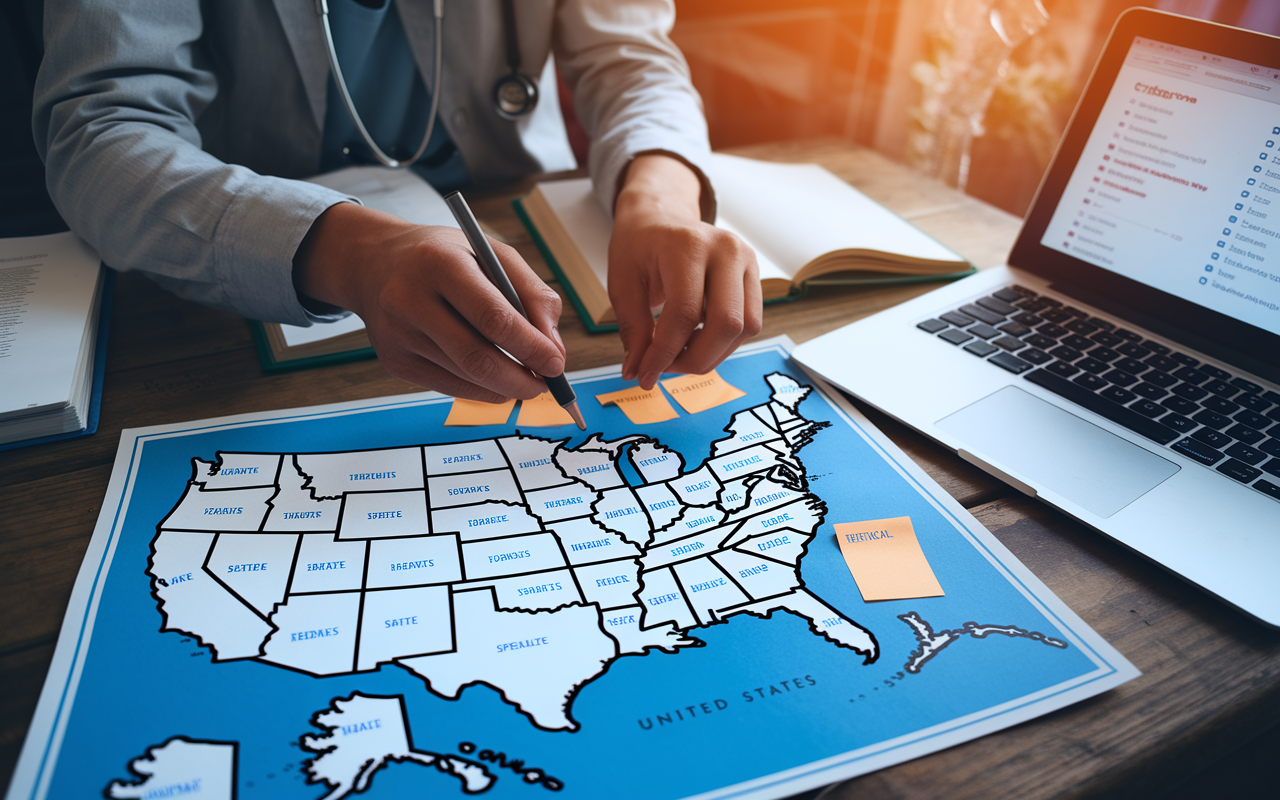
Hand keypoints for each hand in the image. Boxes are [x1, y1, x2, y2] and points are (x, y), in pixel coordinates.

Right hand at [293, 203, 564, 402]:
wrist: (373, 264)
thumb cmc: (444, 257)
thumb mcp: (491, 253)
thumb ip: (532, 293)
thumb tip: (554, 348)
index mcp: (439, 263)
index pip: (492, 317)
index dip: (531, 347)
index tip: (556, 363)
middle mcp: (409, 300)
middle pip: (477, 358)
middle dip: (521, 380)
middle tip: (546, 384)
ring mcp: (397, 335)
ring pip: (466, 378)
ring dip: (505, 387)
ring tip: (526, 378)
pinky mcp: (394, 362)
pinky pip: (449, 387)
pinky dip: (482, 389)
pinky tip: (495, 378)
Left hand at [608, 155, 761, 389]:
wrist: (660, 216)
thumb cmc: (639, 247)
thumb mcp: (623, 284)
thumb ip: (633, 329)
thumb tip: (637, 372)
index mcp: (687, 246)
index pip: (684, 314)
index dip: (664, 353)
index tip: (645, 376)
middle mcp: (726, 249)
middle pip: (726, 324)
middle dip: (695, 359)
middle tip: (665, 369)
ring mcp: (746, 260)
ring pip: (744, 328)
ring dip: (712, 354)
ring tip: (679, 352)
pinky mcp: (754, 274)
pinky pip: (750, 322)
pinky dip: (724, 342)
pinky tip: (696, 338)